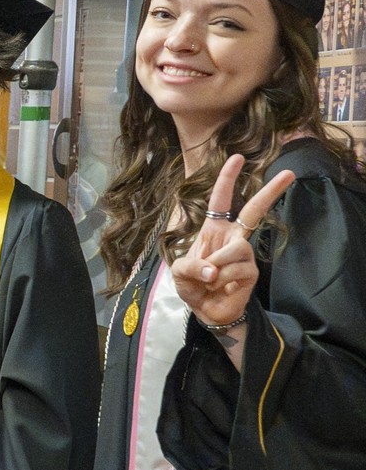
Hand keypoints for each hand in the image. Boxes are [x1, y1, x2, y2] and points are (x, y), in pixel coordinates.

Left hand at [171, 154, 294, 331]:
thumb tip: (213, 270)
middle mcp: (233, 237)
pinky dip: (223, 280)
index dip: (227, 179)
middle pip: (255, 211)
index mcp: (214, 230)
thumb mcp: (181, 273)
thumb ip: (191, 267)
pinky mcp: (251, 272)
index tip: (238, 158)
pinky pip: (238, 270)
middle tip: (289, 173)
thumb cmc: (194, 286)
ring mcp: (245, 254)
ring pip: (237, 249)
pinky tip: (221, 287)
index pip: (222, 200)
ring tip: (210, 279)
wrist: (206, 311)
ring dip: (217, 266)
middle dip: (271, 191)